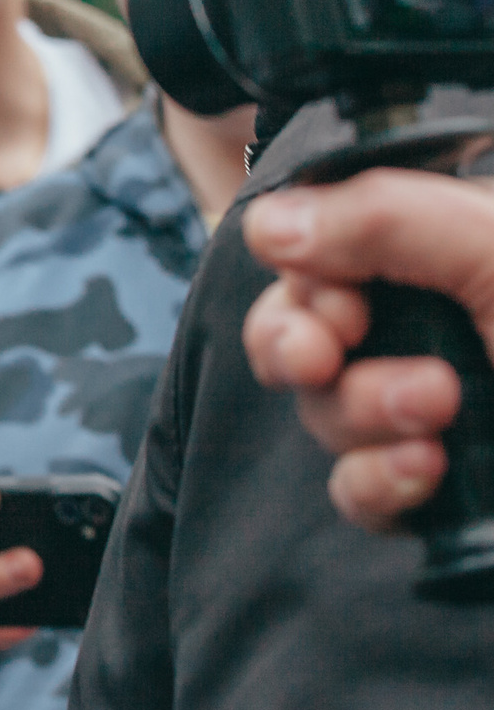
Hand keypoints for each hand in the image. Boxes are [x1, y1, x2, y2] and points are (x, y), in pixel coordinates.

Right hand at [242, 170, 493, 530]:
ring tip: (440, 408)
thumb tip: (268, 227)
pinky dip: (376, 482)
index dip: (302, 272)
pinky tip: (425, 468)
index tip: (338, 295)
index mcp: (435, 256)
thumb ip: (383, 218)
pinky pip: (352, 492)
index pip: (315, 245)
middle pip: (291, 329)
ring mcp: (420, 413)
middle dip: (294, 343)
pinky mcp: (430, 489)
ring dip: (362, 411)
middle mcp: (418, 328)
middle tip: (327, 354)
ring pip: (318, 411)